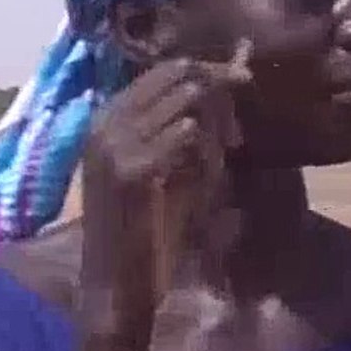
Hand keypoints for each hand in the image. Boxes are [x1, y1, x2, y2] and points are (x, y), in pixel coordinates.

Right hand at [77, 53, 245, 341]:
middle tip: (236, 133)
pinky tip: (211, 173)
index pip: (168, 67)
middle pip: (181, 74)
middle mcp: (106, 121)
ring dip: (217, 126)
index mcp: (109, 115)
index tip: (244, 83)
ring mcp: (114, 143)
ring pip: (189, 100)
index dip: (213, 72)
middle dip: (221, 93)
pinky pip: (186, 134)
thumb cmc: (146, 224)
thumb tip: (234, 74)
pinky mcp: (130, 170)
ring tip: (220, 159)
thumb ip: (189, 124)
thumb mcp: (168, 164)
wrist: (117, 282)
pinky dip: (209, 150)